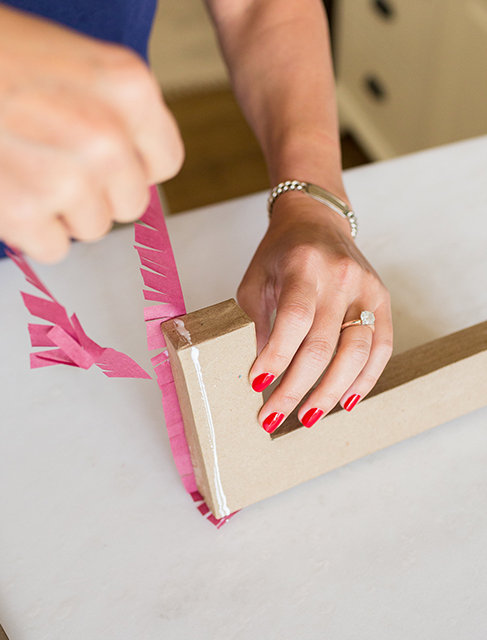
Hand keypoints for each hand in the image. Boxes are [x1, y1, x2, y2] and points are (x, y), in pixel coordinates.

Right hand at [0, 0, 183, 261]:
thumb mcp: (64, 53)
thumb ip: (106, 106)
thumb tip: (124, 163)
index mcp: (127, 84)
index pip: (164, 161)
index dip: (132, 168)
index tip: (105, 167)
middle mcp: (108, 135)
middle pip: (130, 203)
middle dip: (95, 195)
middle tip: (51, 169)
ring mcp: (67, 179)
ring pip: (91, 229)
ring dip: (58, 213)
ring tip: (15, 171)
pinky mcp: (23, 216)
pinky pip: (52, 249)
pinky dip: (26, 232)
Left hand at [237, 193, 392, 429]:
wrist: (317, 221)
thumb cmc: (280, 254)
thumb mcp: (256, 281)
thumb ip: (257, 325)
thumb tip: (260, 378)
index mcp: (303, 267)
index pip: (293, 320)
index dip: (276, 357)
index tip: (256, 385)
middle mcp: (340, 277)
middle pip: (323, 345)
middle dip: (296, 388)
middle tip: (273, 417)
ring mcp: (367, 289)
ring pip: (356, 352)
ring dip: (330, 392)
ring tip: (308, 417)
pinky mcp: (383, 301)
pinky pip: (380, 349)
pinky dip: (363, 380)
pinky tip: (344, 402)